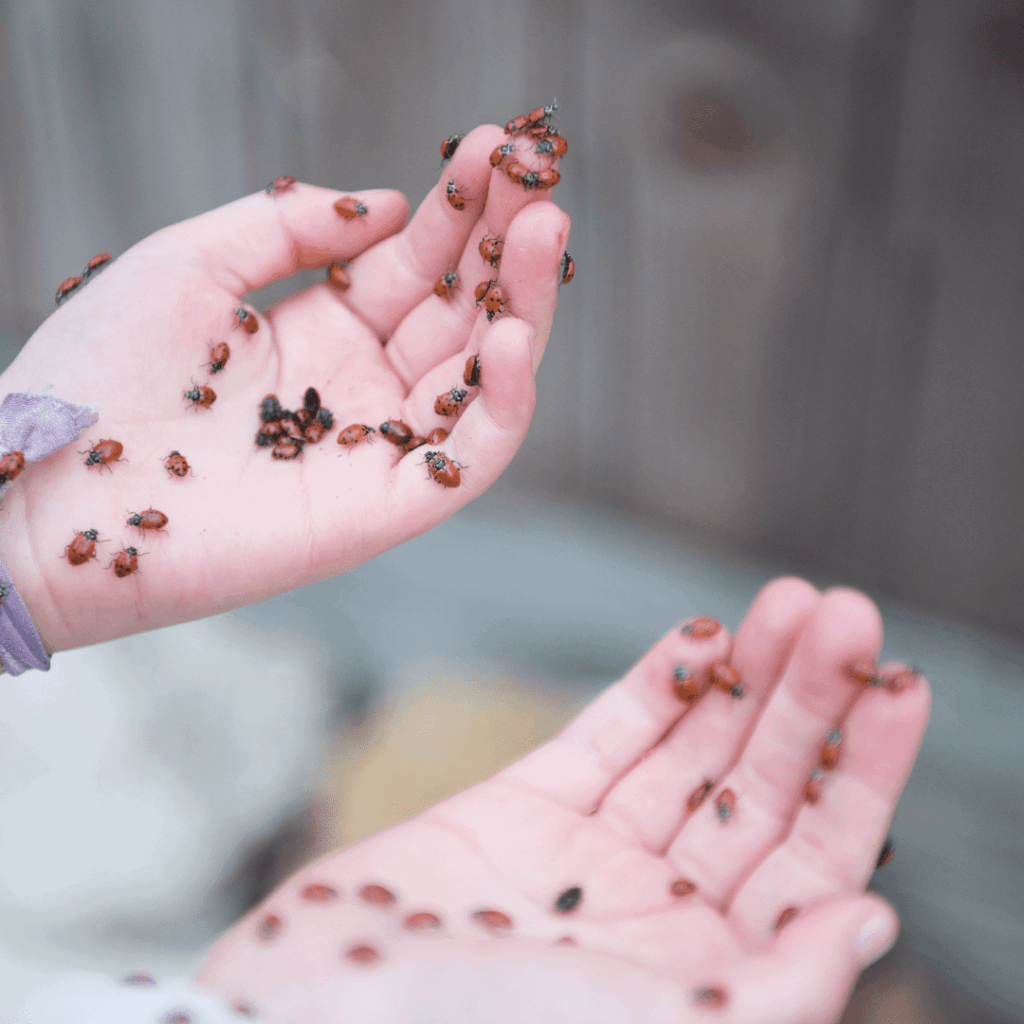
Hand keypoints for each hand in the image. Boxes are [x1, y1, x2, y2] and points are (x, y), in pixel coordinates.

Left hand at [0, 125, 568, 651]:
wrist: (44, 491)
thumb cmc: (99, 373)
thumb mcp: (192, 261)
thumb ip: (289, 226)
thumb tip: (388, 205)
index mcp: (319, 331)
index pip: (414, 264)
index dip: (457, 208)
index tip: (493, 144)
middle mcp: (359, 387)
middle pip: (460, 312)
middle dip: (504, 242)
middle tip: (537, 174)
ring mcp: (375, 447)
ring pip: (480, 376)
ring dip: (523, 304)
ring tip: (542, 228)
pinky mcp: (382, 508)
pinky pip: (468, 456)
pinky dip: (502, 401)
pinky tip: (507, 334)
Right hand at [196, 579, 929, 1023]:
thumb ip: (781, 986)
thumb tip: (871, 917)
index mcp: (715, 973)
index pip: (818, 857)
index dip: (865, 770)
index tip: (904, 685)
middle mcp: (663, 913)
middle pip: (757, 785)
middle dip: (807, 697)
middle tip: (845, 611)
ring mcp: (592, 856)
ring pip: (690, 747)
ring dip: (742, 673)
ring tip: (792, 600)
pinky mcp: (521, 809)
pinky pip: (605, 735)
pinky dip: (655, 683)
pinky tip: (704, 632)